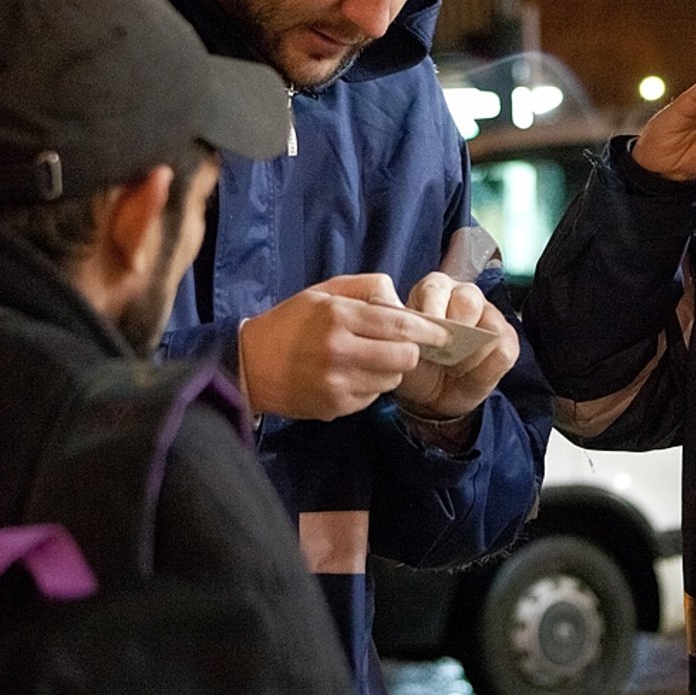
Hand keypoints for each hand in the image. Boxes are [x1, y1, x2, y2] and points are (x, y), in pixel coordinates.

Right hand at [238, 273, 453, 420]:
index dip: (429, 331)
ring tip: (370, 358)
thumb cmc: (292, 322)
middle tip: (403, 346)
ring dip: (391, 369)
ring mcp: (337, 383)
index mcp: (339, 316)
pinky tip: (352, 374)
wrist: (250, 365)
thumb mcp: (326, 291)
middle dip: (411, 351)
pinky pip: (373, 396)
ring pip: (392, 380)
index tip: (445, 333)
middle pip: (405, 357)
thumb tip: (402, 302)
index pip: (401, 325)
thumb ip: (368, 288)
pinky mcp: (335, 407)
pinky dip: (371, 385)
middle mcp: (340, 351)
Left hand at [391, 274, 518, 420]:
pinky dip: (485, 369)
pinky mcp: (507, 341)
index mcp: (434, 289)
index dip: (431, 311)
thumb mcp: (400, 348)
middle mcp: (465, 295)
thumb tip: (395, 314)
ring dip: (470, 355)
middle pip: (469, 300)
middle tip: (442, 354)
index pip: (436, 288)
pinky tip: (468, 375)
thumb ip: (402, 330)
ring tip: (453, 369)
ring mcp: (490, 317)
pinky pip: (504, 352)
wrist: (430, 396)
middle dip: (455, 330)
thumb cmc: (414, 364)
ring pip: (491, 327)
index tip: (422, 336)